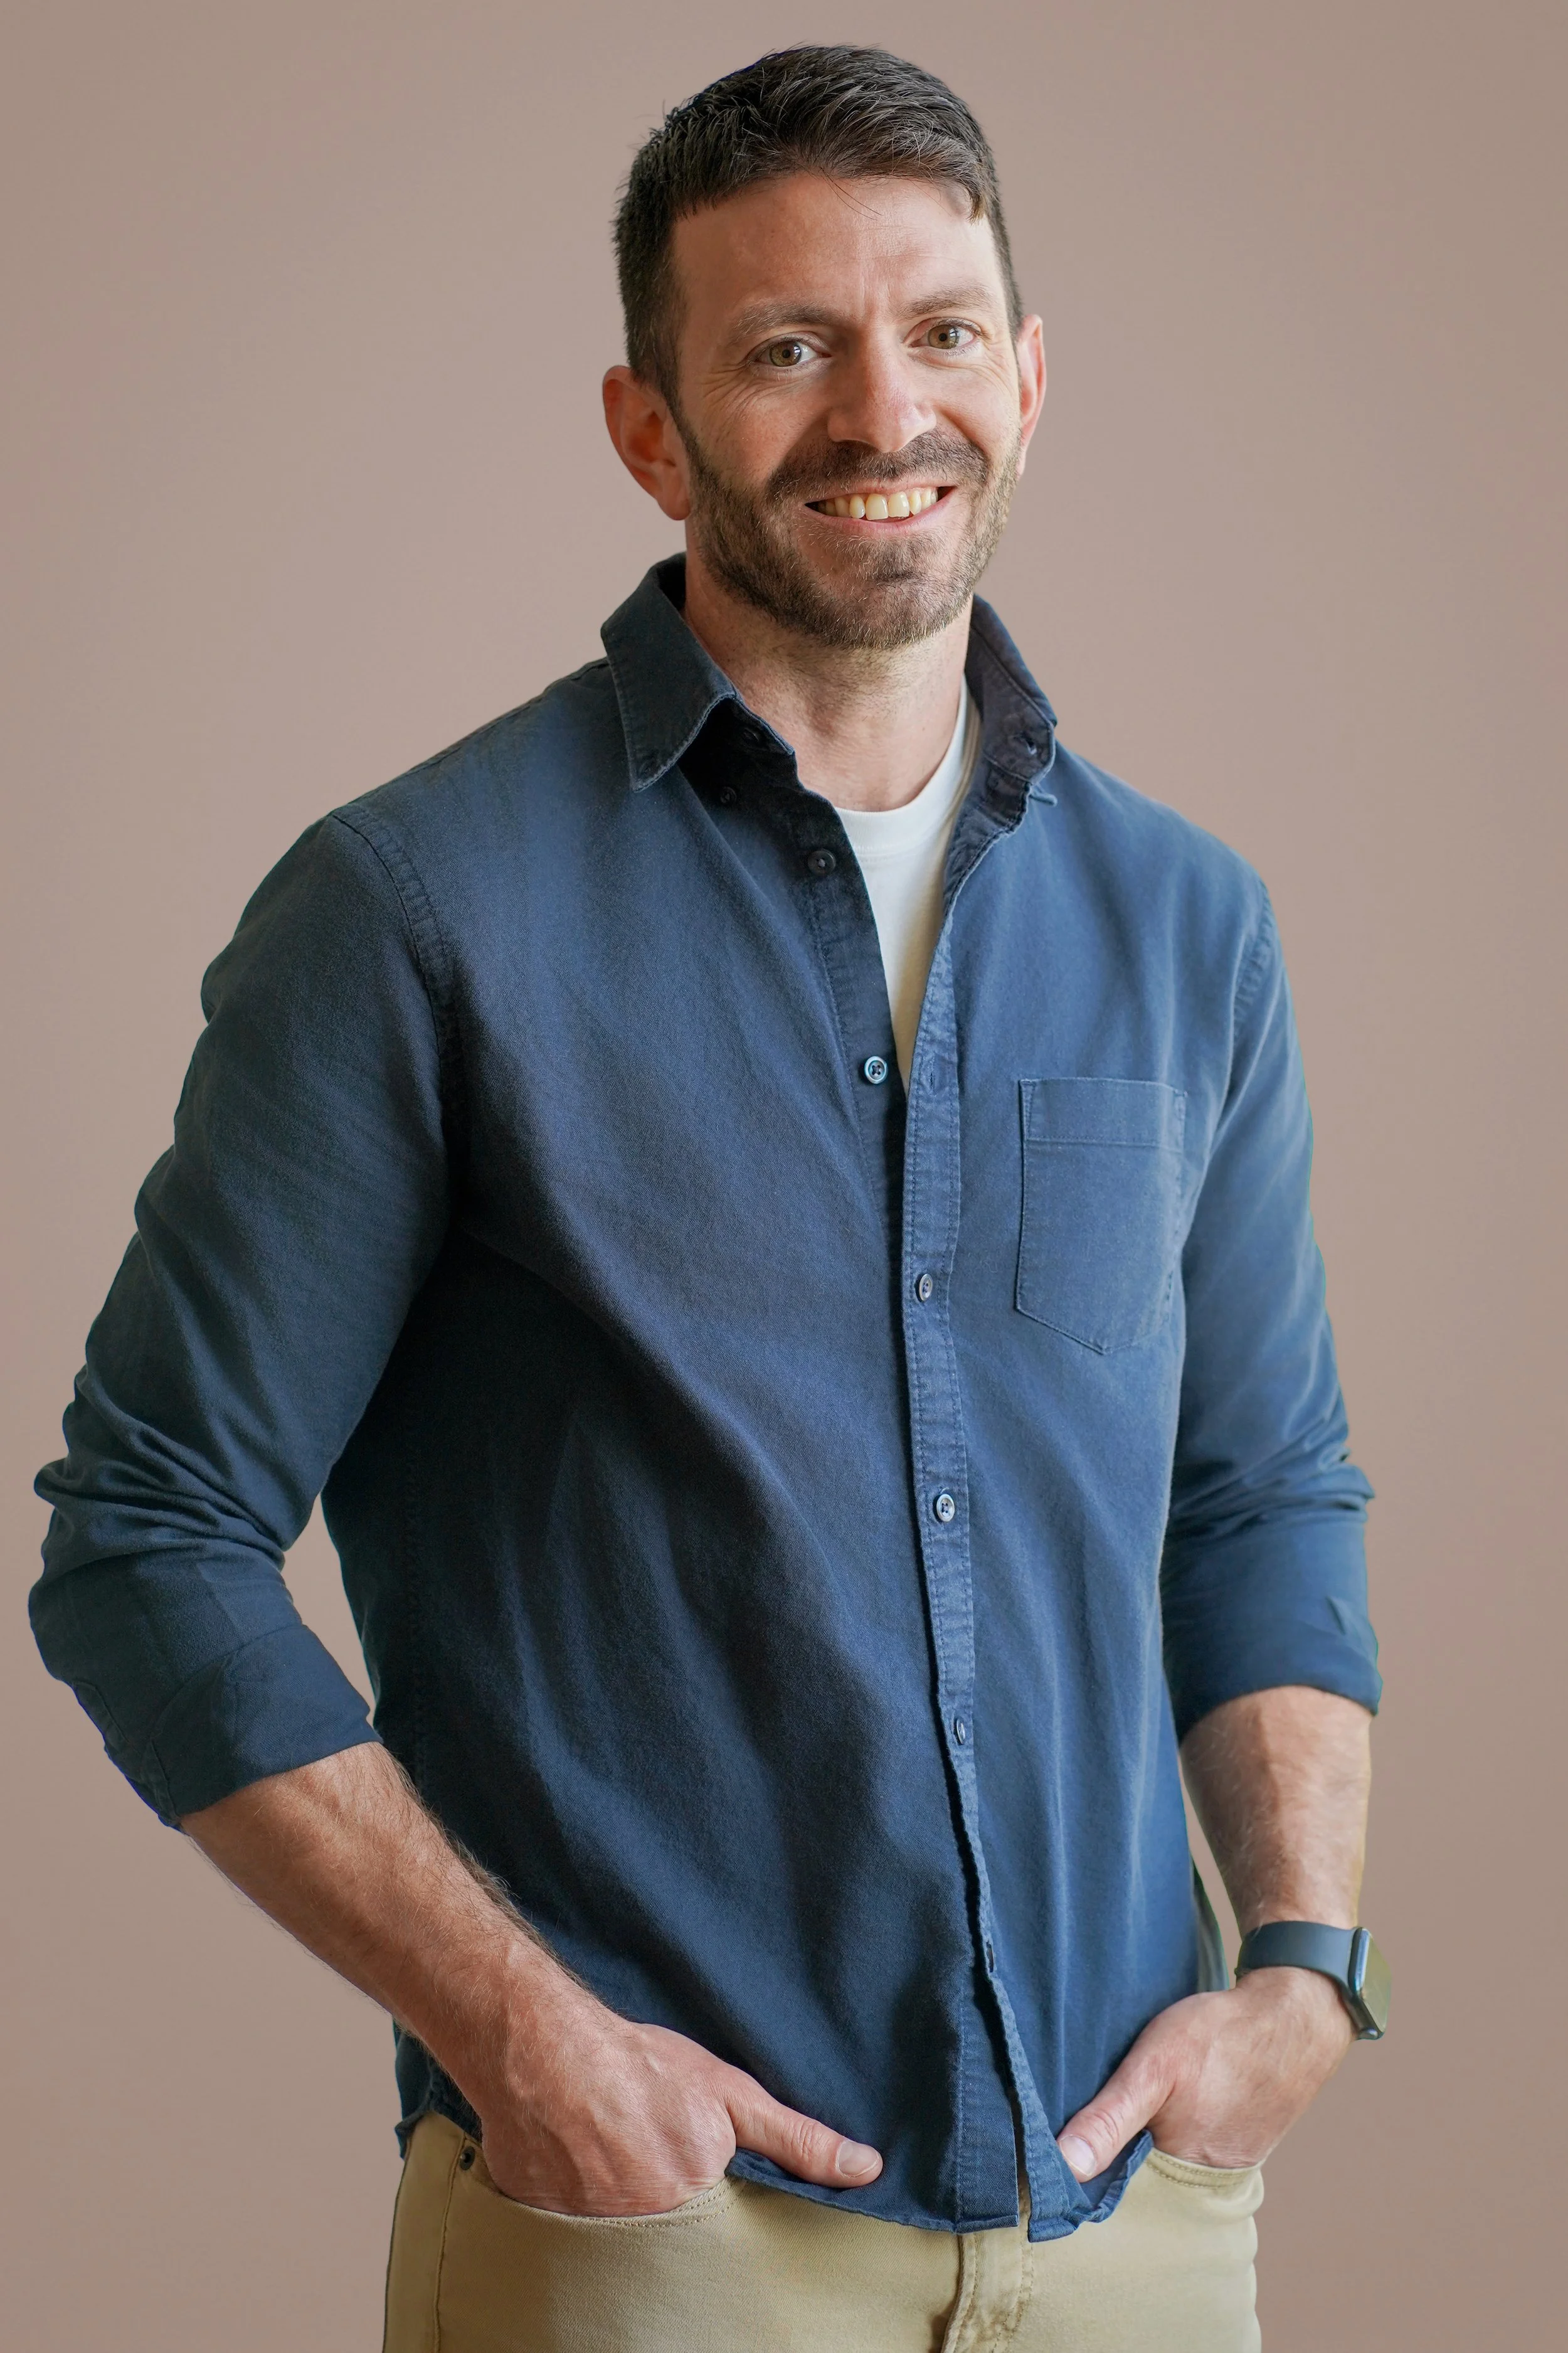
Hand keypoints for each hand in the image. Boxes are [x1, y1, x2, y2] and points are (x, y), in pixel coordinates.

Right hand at [472, 1972, 882, 2216]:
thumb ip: (797, 2138)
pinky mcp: (547, 2229)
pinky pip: (574, 2237)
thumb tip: (866, 2169)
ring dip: (625, 2212)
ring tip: (619, 2165)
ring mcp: (590, 2238)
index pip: (725, 2246)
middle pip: (674, 2248)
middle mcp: (644, 2234)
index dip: (719, 2217)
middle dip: (672, 2218)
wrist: (539, 2050)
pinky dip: (581, 2210)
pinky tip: (580, 2171)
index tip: (711, 2193)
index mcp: (694, 2208)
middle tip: (655, 2166)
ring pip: (624, 2244)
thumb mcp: (730, 2094)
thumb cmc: (638, 2067)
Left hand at [1055, 1967, 1353, 2178]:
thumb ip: (1109, 2119)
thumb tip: (1064, 2167)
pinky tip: (1165, 2103)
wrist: (1293, 2019)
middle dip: (1111, 2154)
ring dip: (1142, 2140)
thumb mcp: (1153, 2068)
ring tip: (1125, 2107)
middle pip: (1139, 2175)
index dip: (1082, 2170)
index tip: (1053, 2149)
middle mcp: (1203, 2179)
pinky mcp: (1239, 2142)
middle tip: (1085, 2117)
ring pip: (1164, 2159)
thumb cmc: (1221, 2039)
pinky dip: (1172, 2128)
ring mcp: (1225, 2161)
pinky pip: (1191, 2144)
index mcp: (1178, 2171)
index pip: (1114, 2189)